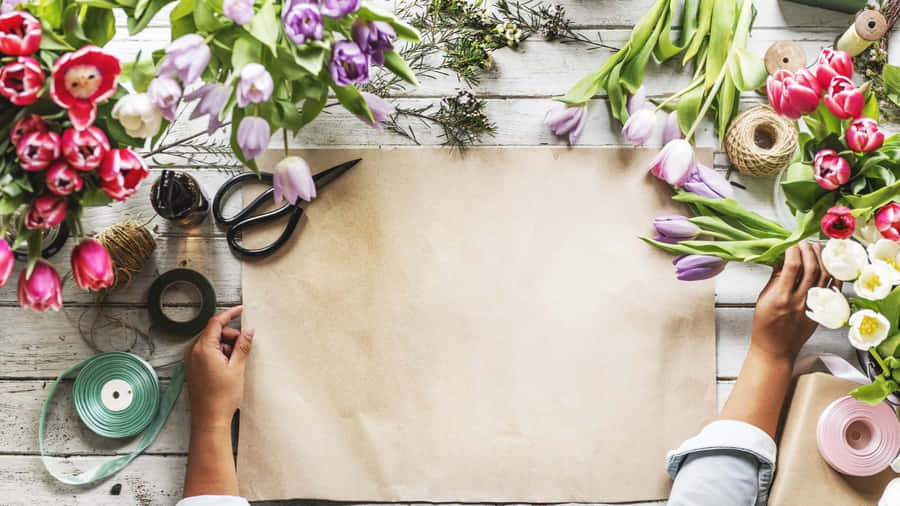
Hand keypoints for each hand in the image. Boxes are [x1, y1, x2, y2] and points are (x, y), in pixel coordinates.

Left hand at [184, 306, 254, 429]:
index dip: (230, 314)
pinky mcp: (194, 369)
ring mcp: (192, 361)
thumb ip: (243, 346)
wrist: (209, 419)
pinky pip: (208, 354)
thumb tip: (249, 331)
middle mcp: (194, 352)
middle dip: (231, 337)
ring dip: (226, 348)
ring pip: (213, 344)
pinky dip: (220, 355)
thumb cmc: (222, 397)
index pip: (216, 323)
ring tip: (235, 365)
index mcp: (203, 349)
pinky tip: (228, 368)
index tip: (241, 310)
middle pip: (215, 333)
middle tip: (244, 348)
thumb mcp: (237, 368)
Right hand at [751, 241, 836, 362]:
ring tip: (817, 247)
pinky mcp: (821, 311)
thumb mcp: (762, 299)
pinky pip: (833, 290)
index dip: (793, 251)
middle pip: (811, 268)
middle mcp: (799, 301)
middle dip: (808, 250)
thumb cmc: (765, 327)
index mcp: (781, 298)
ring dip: (822, 258)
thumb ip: (774, 279)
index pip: (791, 267)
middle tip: (804, 242)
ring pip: (824, 276)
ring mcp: (813, 306)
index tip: (790, 244)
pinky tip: (830, 265)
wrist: (775, 349)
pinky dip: (833, 275)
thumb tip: (782, 261)